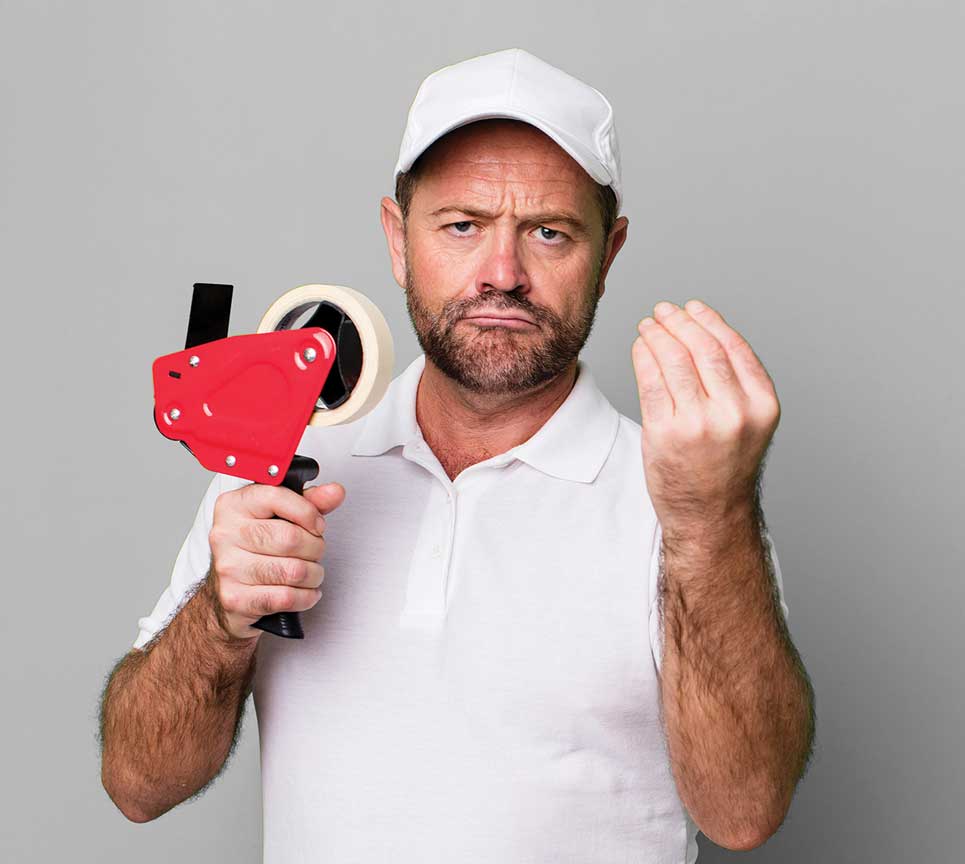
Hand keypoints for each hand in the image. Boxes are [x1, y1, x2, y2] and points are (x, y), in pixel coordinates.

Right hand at [206, 482, 345, 639]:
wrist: (225, 591)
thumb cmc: (255, 548)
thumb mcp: (279, 516)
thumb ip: (309, 501)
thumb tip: (334, 492)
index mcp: (234, 506)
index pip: (276, 497)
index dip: (307, 512)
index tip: (317, 524)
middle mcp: (226, 534)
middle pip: (291, 538)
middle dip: (315, 547)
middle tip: (314, 551)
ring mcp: (228, 568)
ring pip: (294, 571)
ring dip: (313, 574)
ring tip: (310, 572)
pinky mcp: (235, 598)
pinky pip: (286, 597)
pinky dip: (305, 596)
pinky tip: (304, 591)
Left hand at [630, 299, 779, 541]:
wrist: (709, 515)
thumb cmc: (724, 468)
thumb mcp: (748, 423)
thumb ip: (735, 384)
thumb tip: (701, 333)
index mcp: (762, 405)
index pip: (733, 347)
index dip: (709, 320)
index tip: (692, 308)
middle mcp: (735, 412)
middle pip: (702, 348)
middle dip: (679, 322)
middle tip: (663, 311)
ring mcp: (699, 423)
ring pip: (674, 361)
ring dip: (657, 335)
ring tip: (648, 325)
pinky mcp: (666, 433)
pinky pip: (651, 381)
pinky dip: (643, 357)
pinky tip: (640, 347)